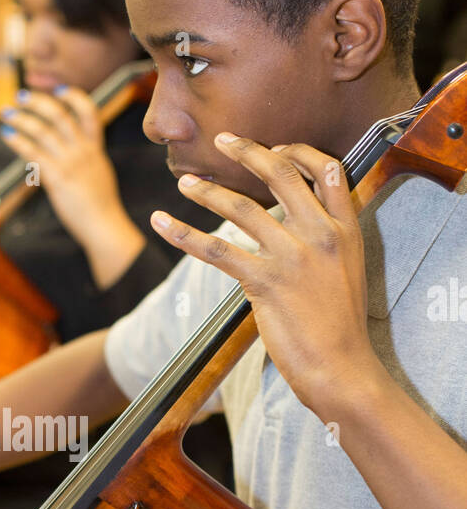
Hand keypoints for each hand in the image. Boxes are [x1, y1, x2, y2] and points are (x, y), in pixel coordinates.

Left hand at [0, 88, 136, 276]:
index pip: (89, 112)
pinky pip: (33, 153)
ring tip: (7, 113)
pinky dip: (18, 140)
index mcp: (95, 149)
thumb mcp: (99, 175)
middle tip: (22, 95)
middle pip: (60, 115)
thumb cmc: (101, 207)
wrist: (104, 226)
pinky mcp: (57, 178)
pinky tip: (7, 135)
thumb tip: (72, 153)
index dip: (74, 97)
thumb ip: (88, 159)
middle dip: (38, 102)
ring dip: (22, 118)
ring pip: (43, 130)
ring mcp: (70, 163)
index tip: (59, 91)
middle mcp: (83, 151)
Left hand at [150, 134, 378, 418]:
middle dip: (247, 151)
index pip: (327, 170)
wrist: (341, 367)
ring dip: (207, 190)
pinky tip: (161, 222)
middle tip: (221, 140)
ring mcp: (293, 256)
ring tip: (184, 182)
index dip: (297, 152)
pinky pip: (216, 249)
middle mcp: (321, 234)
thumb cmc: (340, 327)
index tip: (273, 146)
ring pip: (242, 207)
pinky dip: (183, 233)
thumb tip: (291, 224)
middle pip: (281, 174)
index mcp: (346, 228)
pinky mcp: (265, 281)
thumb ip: (326, 241)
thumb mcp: (347, 271)